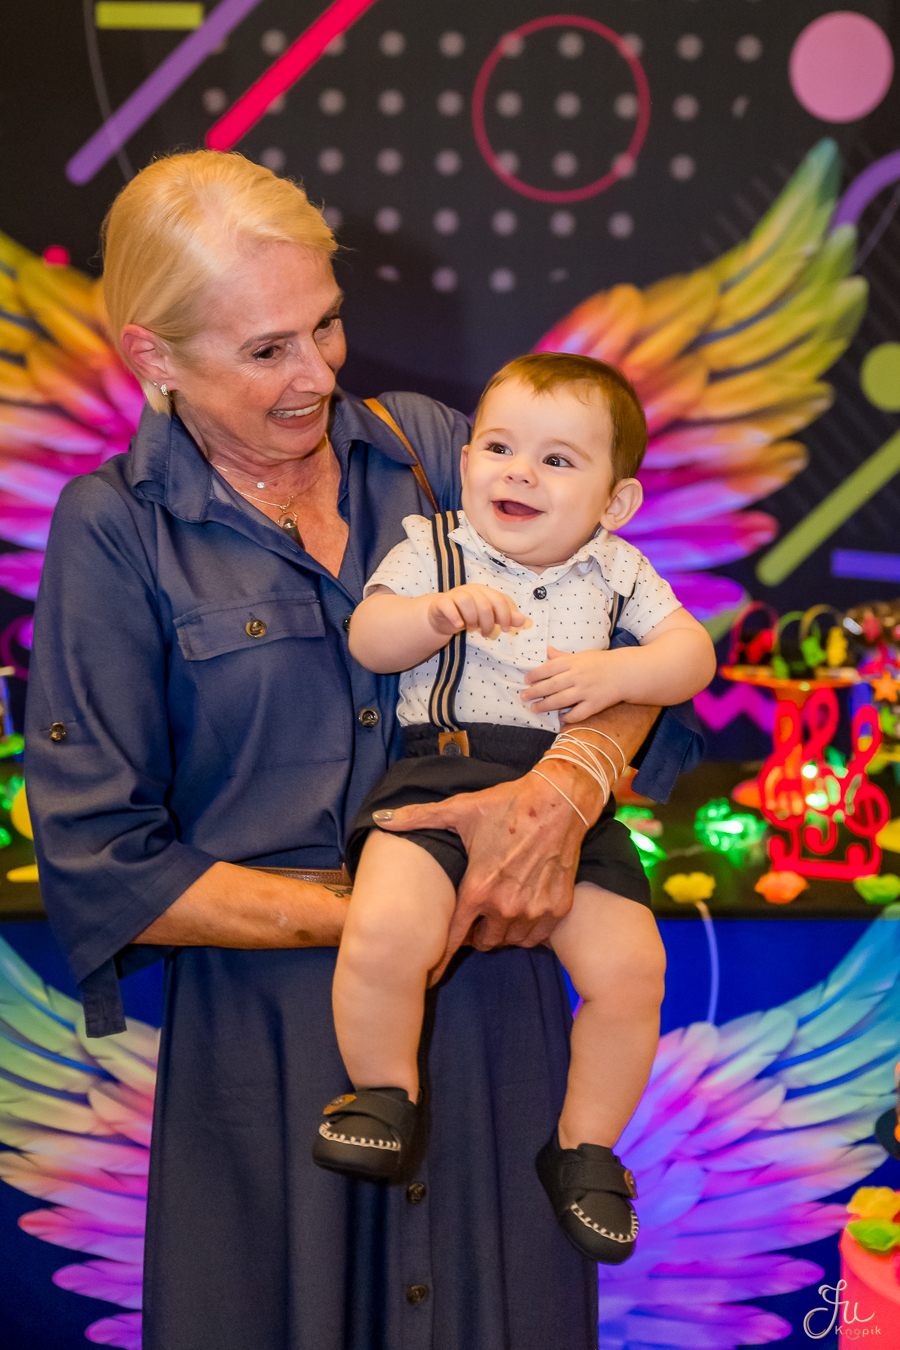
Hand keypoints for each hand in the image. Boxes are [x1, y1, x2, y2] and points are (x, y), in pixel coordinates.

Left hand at [373, 760, 602, 983]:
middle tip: (476, 918)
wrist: (558, 803)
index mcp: (478, 890)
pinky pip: (536, 937)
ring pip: (510, 941)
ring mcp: (533, 910)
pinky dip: (527, 931)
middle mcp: (505, 907)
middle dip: (477, 934)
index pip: (453, 938)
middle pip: (484, 943)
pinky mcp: (557, 909)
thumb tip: (379, 817)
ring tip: (498, 914)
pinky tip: (522, 913)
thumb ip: (418, 817)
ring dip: (502, 933)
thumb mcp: (460, 810)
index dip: (440, 958)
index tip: (432, 974)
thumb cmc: (507, 805)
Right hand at [427, 584, 529, 638]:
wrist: (442, 616)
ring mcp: (455, 594)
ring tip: (473, 629)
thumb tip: (523, 620)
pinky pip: (449, 606)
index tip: (506, 630)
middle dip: (488, 622)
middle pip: (484, 603)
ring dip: (472, 619)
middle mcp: (470, 590)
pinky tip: (459, 626)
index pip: (498, 599)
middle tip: (487, 634)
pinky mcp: (442, 602)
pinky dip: (455, 616)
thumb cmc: (468, 615)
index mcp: (483, 590)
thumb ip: (504, 617)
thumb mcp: (489, 617)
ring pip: (467, 601)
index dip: (505, 615)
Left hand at [522, 646, 621, 722]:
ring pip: (560, 701)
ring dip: (545, 706)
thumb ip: (563, 656)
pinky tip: (560, 717)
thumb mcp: (582, 655)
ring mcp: (586, 691)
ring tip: (534, 708)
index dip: (535, 675)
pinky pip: (577, 714)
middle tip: (524, 697)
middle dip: (534, 692)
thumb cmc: (602, 663)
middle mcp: (578, 676)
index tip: (526, 681)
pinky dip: (567, 717)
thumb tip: (547, 650)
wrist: (626, 673)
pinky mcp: (594, 704)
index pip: (548, 668)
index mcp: (573, 662)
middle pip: (550, 686)